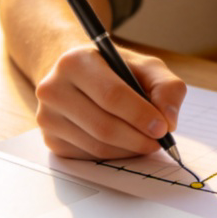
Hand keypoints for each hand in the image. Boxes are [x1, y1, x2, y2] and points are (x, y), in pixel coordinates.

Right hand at [33, 44, 187, 159]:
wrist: (76, 74)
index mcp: (74, 62)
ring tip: (146, 141)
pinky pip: (88, 156)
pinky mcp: (50, 139)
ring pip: (96, 145)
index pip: (111, 95)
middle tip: (160, 141)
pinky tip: (125, 143)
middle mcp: (53, 88)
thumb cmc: (113, 69)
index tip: (163, 127)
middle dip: (138, 138)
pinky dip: (114, 155)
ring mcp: (47, 116)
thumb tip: (169, 120)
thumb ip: (165, 87)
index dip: (140, 115)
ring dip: (128, 149)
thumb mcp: (144, 66)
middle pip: (103, 126)